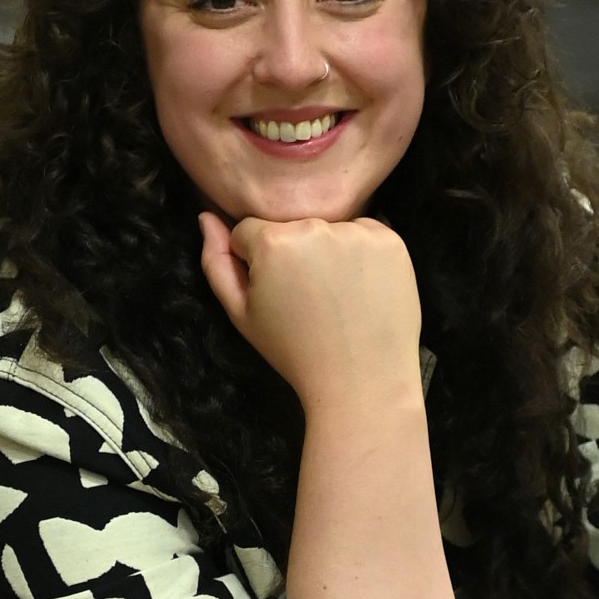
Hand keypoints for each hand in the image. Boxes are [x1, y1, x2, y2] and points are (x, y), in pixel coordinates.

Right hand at [198, 211, 423, 410]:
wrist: (362, 381)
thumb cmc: (295, 352)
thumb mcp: (241, 315)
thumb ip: (216, 262)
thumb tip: (206, 217)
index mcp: (273, 242)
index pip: (249, 231)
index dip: (255, 263)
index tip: (274, 292)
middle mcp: (316, 226)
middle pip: (291, 226)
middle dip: (292, 253)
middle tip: (308, 298)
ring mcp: (358, 231)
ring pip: (329, 228)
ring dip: (328, 250)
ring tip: (337, 295)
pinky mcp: (392, 240)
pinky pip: (365, 232)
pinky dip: (362, 252)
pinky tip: (362, 287)